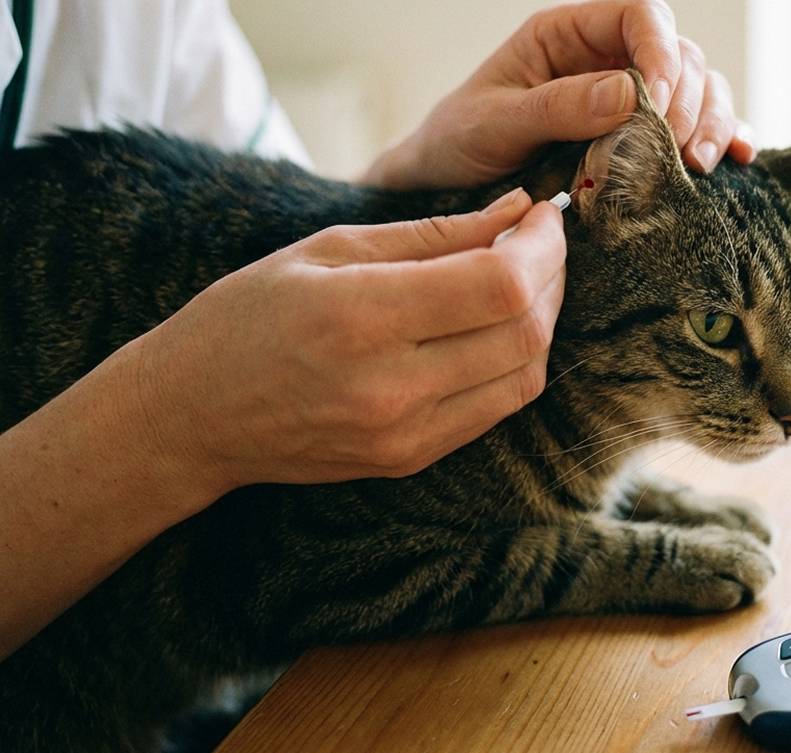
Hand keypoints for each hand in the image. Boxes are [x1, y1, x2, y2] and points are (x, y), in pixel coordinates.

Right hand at [139, 188, 564, 486]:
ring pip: (525, 375)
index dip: (542, 246)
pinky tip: (496, 328)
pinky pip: (497, 408)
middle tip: (539, 241)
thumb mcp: (326, 250)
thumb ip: (432, 233)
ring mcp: (406, 434)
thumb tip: (516, 209)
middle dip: (552, 276)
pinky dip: (515, 361)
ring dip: (542, 321)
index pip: (500, 285)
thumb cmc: (246, 317)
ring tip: (521, 281)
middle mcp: (393, 387)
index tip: (542, 215)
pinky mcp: (412, 459)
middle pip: (525, 331)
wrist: (192, 417)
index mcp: (362, 318)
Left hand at [361, 0, 754, 190]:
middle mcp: (605, 59)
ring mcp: (627, 99)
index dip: (660, 53)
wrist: (444, 187)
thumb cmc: (459, 143)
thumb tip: (630, 95)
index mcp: (568, 35)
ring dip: (711, 123)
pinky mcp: (639, 140)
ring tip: (699, 167)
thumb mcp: (494, 123)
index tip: (657, 105)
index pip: (640, 15)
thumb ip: (558, 107)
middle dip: (690, 101)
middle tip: (680, 154)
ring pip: (697, 89)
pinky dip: (720, 139)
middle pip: (680, 56)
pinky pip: (694, 128)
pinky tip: (734, 160)